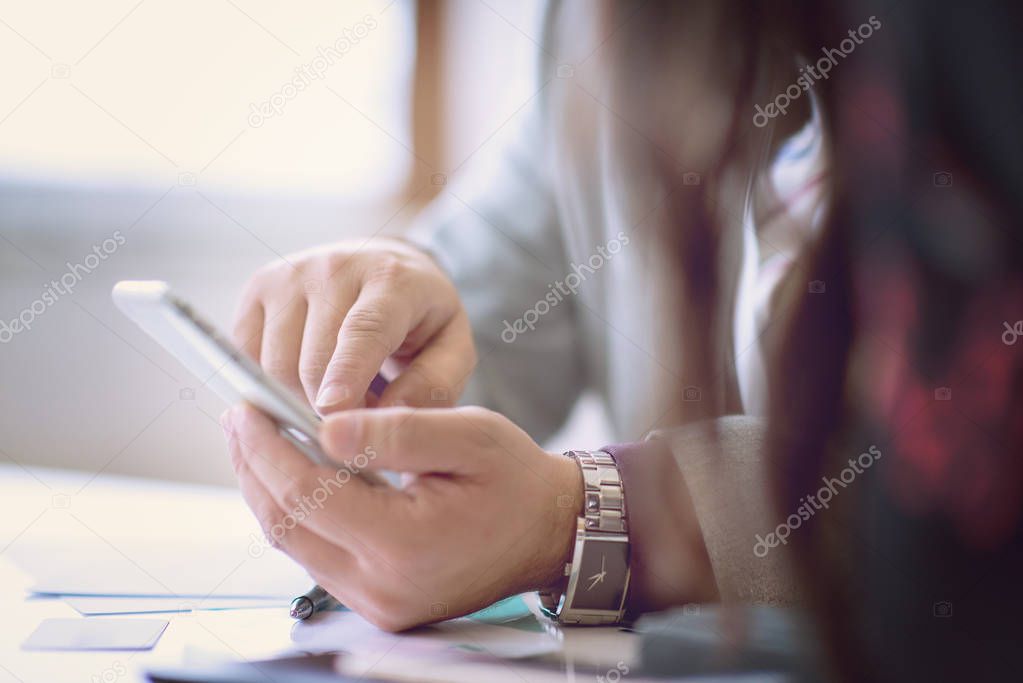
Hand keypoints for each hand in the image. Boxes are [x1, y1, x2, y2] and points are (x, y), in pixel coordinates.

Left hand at [223, 404, 582, 631]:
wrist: (550, 533)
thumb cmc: (516, 481)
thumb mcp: (470, 435)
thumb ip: (397, 431)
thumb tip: (324, 427)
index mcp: (405, 544)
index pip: (306, 493)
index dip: (266, 447)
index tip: (246, 406)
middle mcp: (383, 588)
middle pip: (286, 526)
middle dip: (253, 467)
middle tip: (238, 418)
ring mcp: (379, 604)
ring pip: (294, 544)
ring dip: (269, 490)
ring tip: (256, 441)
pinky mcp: (379, 604)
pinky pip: (317, 556)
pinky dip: (297, 512)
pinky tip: (293, 474)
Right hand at [232, 239, 473, 410]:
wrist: (385, 266)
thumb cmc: (421, 319)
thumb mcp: (452, 348)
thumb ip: (434, 383)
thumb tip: (392, 413)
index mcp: (391, 279)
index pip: (364, 329)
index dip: (347, 372)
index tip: (334, 412)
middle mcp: (334, 267)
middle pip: (311, 358)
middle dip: (323, 409)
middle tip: (347, 437)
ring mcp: (289, 274)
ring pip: (274, 363)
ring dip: (295, 401)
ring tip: (329, 411)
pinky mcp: (258, 289)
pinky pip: (246, 356)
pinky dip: (266, 385)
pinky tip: (297, 390)